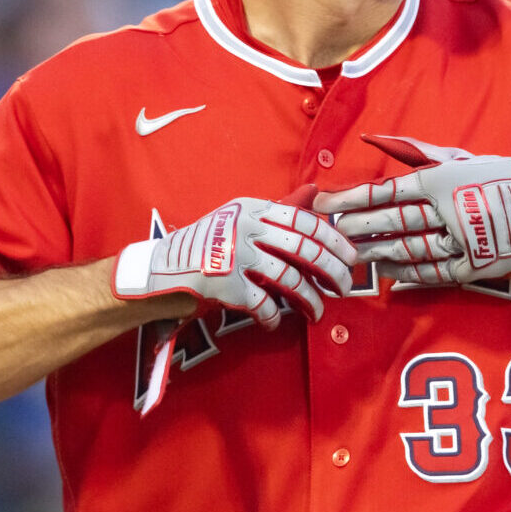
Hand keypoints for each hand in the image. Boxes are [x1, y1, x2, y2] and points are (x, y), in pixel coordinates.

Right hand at [112, 192, 354, 329]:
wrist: (159, 271)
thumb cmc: (207, 246)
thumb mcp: (242, 219)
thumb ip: (280, 210)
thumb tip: (315, 190)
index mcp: (253, 208)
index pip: (305, 221)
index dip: (334, 240)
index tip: (351, 258)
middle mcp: (246, 227)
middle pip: (304, 249)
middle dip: (332, 271)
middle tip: (345, 287)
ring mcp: (235, 255)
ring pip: (289, 279)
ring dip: (309, 300)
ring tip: (318, 313)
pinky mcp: (224, 284)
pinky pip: (262, 304)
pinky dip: (272, 317)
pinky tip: (273, 322)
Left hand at [314, 136, 510, 284]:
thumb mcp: (469, 159)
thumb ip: (421, 154)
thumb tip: (377, 141)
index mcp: (446, 180)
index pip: (388, 191)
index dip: (353, 199)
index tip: (325, 202)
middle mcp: (449, 211)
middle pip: (391, 223)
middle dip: (356, 228)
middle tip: (328, 232)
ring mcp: (462, 242)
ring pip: (408, 250)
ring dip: (376, 253)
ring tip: (351, 254)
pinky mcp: (476, 267)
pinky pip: (434, 273)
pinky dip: (408, 275)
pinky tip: (387, 274)